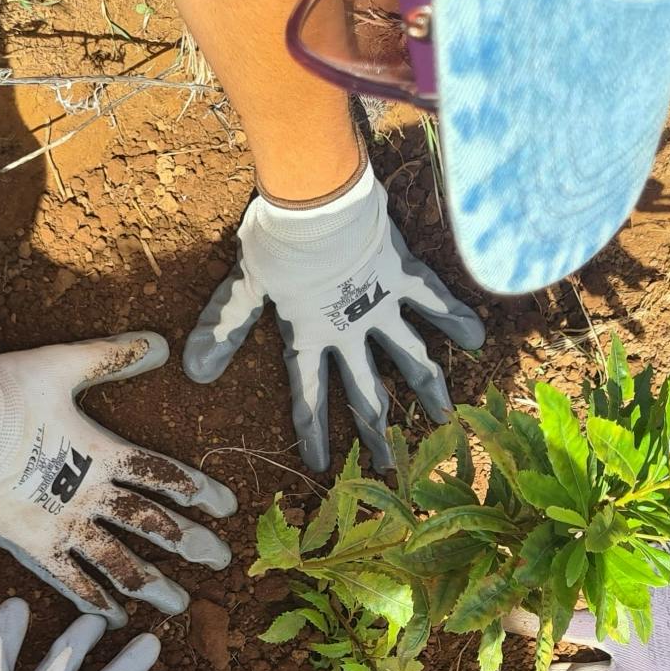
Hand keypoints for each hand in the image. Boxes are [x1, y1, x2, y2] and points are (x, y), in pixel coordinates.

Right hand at [0, 333, 237, 626]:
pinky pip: (71, 580)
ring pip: (120, 562)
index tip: (227, 506)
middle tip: (221, 561)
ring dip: (153, 583)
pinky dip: (95, 600)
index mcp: (103, 454)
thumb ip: (111, 356)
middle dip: (191, 543)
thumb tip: (160, 343)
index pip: (165, 475)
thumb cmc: (3, 393)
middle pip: (153, 525)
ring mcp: (64, 526)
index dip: (199, 491)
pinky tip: (116, 619)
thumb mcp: (61, 365)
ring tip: (179, 603)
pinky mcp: (33, 546)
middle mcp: (91, 496)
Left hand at [183, 162, 484, 472]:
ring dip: (427, 392)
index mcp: (308, 337)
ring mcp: (381, 307)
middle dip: (375, 434)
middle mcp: (349, 333)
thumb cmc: (276, 241)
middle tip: (388, 468)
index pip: (309, 397)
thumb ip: (225, 327)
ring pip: (411, 358)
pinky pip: (434, 301)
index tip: (321, 467)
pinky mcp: (402, 276)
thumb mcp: (244, 286)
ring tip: (445, 420)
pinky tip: (477, 338)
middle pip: (366, 394)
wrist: (316, 202)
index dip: (313, 434)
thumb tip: (193, 372)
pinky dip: (455, 317)